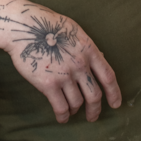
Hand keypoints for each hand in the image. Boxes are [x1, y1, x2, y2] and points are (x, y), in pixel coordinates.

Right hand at [0, 0, 121, 123]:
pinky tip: (61, 116)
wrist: (25, 26)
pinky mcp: (48, 84)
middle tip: (93, 116)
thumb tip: (100, 61)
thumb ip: (87, 48)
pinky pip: (61, 107)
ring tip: (71, 110)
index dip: (114, 93)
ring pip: (77, 103)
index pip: (108, 77)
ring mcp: (65, 75)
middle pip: (95, 95)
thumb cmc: (48, 24)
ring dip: (75, 110)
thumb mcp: (75, 31)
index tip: (116, 104)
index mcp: (89, 50)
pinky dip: (63, 116)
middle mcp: (80, 64)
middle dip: (95, 109)